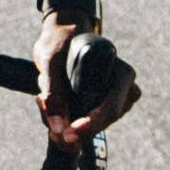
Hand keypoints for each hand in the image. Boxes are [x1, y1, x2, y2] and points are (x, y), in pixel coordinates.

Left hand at [36, 17, 137, 147]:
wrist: (60, 36)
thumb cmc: (59, 42)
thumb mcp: (50, 61)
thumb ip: (53, 91)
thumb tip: (58, 126)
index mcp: (121, 73)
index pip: (111, 108)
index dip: (90, 125)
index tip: (68, 134)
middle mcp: (124, 88)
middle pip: (104, 122)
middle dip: (77, 130)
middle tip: (52, 132)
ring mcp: (114, 99)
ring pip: (93, 127)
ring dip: (68, 126)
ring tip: (45, 107)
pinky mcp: (100, 106)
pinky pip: (86, 124)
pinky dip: (67, 124)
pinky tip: (52, 115)